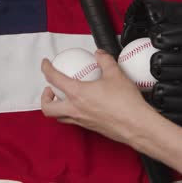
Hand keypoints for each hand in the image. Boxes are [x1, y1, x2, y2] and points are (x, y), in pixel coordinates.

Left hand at [41, 49, 156, 145]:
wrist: (137, 126)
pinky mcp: (90, 127)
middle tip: (50, 89)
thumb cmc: (126, 104)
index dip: (46, 69)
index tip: (46, 64)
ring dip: (56, 107)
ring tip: (63, 98)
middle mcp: (75, 110)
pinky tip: (82, 105)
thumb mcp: (115, 74)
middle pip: (48, 108)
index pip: (54, 79)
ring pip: (59, 117)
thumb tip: (99, 54)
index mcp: (77, 94)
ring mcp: (82, 121)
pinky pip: (73, 121)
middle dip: (45, 97)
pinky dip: (71, 113)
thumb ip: (105, 60)